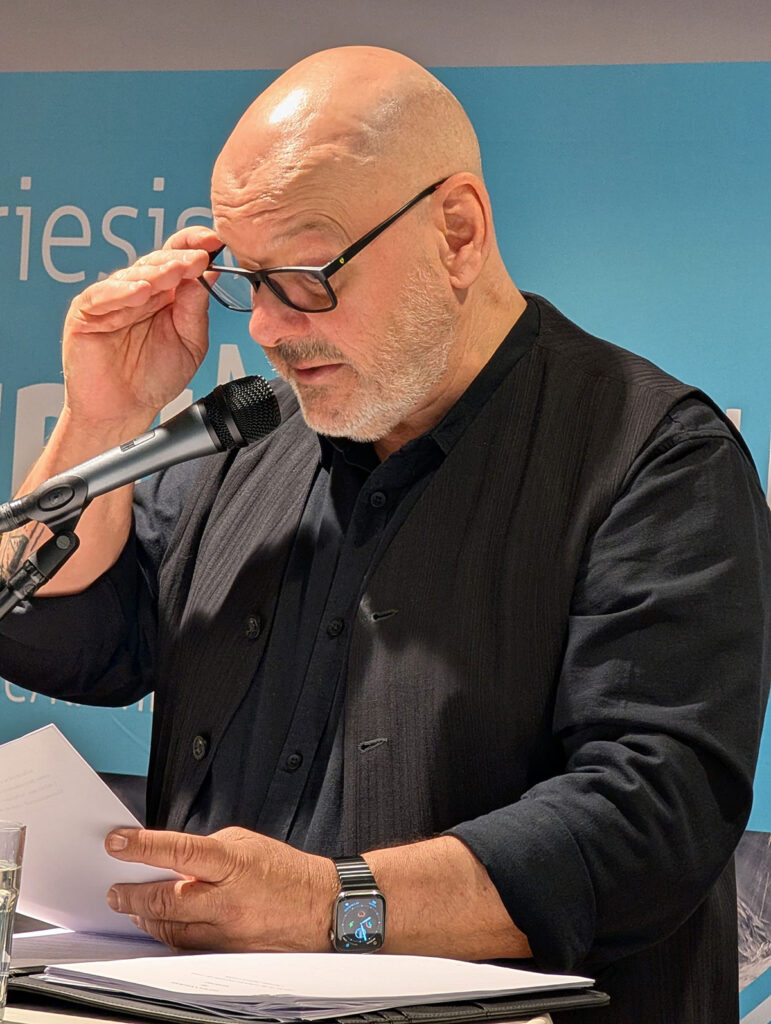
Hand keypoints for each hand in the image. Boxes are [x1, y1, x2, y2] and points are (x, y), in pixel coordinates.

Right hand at [61, 225, 221, 436]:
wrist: (125, 411)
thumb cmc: (155, 378)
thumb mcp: (190, 343)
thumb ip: (196, 310)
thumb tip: (208, 273)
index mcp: (166, 294)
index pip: (178, 257)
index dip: (194, 245)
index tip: (213, 242)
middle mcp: (140, 291)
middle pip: (157, 262)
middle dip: (179, 260)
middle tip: (197, 260)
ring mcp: (112, 299)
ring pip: (133, 275)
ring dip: (155, 272)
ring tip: (173, 274)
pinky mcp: (86, 312)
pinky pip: (102, 295)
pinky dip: (121, 291)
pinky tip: (141, 291)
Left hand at [104, 826, 337, 951]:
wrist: (322, 907)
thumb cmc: (286, 872)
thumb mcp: (246, 843)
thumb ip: (207, 851)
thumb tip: (173, 860)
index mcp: (233, 863)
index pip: (178, 851)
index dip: (142, 846)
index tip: (116, 843)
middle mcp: (228, 901)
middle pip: (165, 901)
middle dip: (131, 896)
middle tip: (114, 890)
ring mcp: (227, 932)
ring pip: (171, 930)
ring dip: (146, 918)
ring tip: (133, 908)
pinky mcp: (228, 955)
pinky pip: (188, 946)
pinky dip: (170, 935)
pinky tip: (161, 925)